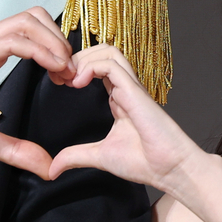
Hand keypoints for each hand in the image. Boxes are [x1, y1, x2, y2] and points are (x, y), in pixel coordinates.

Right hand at [0, 8, 74, 178]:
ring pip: (27, 22)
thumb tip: (47, 166)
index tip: (68, 80)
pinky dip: (40, 50)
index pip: (29, 31)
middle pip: (34, 18)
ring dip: (55, 44)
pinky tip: (53, 70)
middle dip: (60, 41)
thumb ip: (14, 149)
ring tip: (67, 72)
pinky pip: (13, 40)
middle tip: (72, 74)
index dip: (55, 50)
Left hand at [51, 46, 207, 193]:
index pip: (96, 67)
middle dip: (76, 57)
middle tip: (59, 76)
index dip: (74, 68)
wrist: (169, 170)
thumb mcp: (100, 156)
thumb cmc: (145, 162)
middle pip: (101, 52)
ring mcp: (131, 88)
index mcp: (118, 99)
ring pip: (109, 51)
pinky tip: (79, 83)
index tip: (58, 82)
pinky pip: (112, 65)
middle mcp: (125, 89)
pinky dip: (91, 67)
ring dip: (84, 58)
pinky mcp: (135, 92)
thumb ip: (76, 157)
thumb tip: (52, 169)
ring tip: (69, 77)